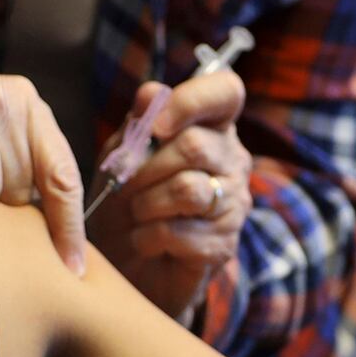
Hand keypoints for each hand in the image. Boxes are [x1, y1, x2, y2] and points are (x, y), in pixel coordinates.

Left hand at [90, 69, 251, 320]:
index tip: (156, 126)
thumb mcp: (122, 156)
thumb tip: (149, 93)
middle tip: (123, 186)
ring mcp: (233, 205)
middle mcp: (232, 161)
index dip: (191, 101)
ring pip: (188, 189)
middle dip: (144, 168)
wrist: (128, 265)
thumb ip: (137, 124)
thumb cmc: (127, 201)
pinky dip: (147, 237)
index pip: (226, 91)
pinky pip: (179, 231)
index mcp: (212, 128)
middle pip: (195, 146)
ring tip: (134, 214)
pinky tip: (144, 240)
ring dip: (144, 203)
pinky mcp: (222, 246)